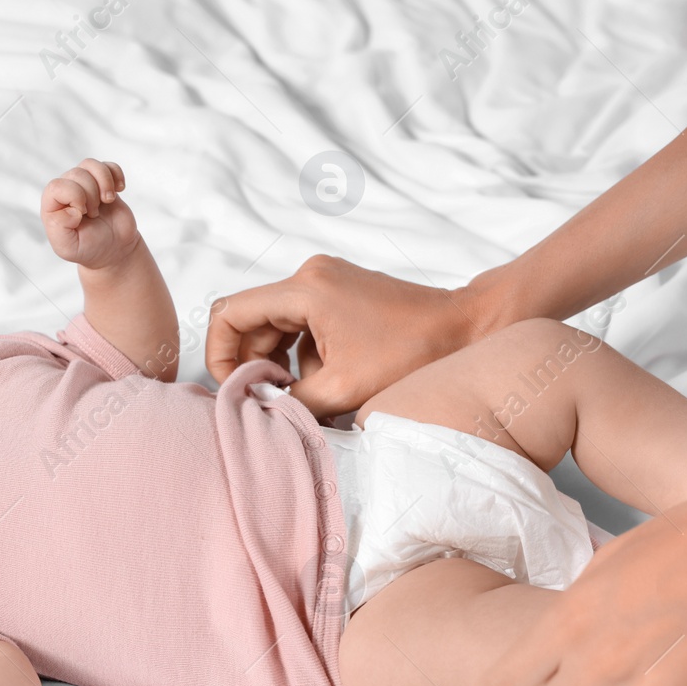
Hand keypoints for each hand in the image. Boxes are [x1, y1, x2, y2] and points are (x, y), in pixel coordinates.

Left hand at [40, 158, 135, 270]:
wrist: (113, 249)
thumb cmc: (88, 249)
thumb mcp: (68, 247)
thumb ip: (59, 229)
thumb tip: (71, 209)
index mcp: (52, 206)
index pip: (57, 186)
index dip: (75, 197)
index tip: (83, 214)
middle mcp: (66, 191)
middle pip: (77, 174)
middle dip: (91, 195)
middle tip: (94, 214)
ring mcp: (85, 185)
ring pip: (90, 164)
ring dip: (104, 182)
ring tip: (107, 200)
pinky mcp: (104, 182)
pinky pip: (108, 165)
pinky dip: (117, 175)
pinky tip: (119, 190)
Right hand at [205, 255, 489, 418]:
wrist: (467, 327)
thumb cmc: (414, 353)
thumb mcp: (344, 389)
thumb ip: (290, 402)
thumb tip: (256, 410)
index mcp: (305, 289)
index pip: (230, 313)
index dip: (218, 353)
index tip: (234, 387)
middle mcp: (310, 275)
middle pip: (251, 320)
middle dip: (252, 363)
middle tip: (269, 400)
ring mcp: (325, 280)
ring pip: (275, 325)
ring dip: (279, 362)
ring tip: (303, 395)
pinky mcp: (339, 292)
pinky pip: (300, 323)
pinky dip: (302, 354)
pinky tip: (326, 382)